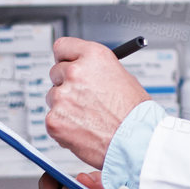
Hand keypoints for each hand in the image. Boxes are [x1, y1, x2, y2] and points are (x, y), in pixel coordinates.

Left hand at [46, 37, 151, 168]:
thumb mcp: (123, 77)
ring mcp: (62, 96)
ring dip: (65, 106)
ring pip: (53, 97)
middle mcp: (75, 72)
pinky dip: (64, 126)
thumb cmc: (135, 114)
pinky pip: (53, 119)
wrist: (137, 142)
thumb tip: (84, 71)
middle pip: (56, 72)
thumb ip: (97, 71)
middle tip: (82, 98)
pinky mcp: (54, 119)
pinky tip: (84, 129)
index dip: (66, 57)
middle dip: (66, 84)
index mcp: (94, 57)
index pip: (63, 47)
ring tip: (89, 118)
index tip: (66, 63)